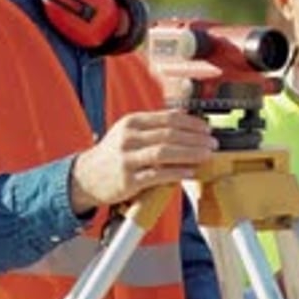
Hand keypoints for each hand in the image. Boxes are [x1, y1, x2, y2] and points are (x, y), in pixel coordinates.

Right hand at [70, 109, 217, 213]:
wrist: (86, 177)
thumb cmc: (113, 155)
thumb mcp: (128, 133)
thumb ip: (154, 127)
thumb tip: (186, 121)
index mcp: (132, 122)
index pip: (168, 118)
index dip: (191, 122)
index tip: (207, 128)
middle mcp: (129, 138)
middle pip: (169, 134)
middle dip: (195, 138)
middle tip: (212, 143)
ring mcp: (127, 159)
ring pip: (164, 153)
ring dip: (190, 153)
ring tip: (206, 155)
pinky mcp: (128, 180)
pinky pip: (157, 175)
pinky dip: (176, 173)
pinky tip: (190, 172)